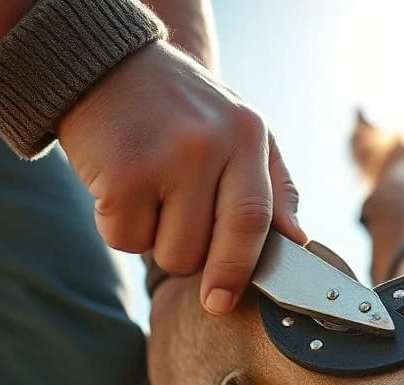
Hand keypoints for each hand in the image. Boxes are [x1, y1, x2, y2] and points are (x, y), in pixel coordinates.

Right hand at [57, 41, 305, 314]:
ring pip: (168, 252)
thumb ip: (273, 187)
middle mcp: (209, 144)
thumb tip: (297, 241)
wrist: (105, 64)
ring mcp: (164, 158)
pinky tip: (121, 187)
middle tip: (176, 225)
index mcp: (247, 135)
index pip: (256, 219)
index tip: (222, 302)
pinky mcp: (120, 173)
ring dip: (154, 240)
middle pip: (207, 250)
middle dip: (192, 260)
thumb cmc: (180, 110)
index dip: (242, 270)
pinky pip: (124, 238)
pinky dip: (118, 226)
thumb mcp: (238, 132)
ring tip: (150, 193)